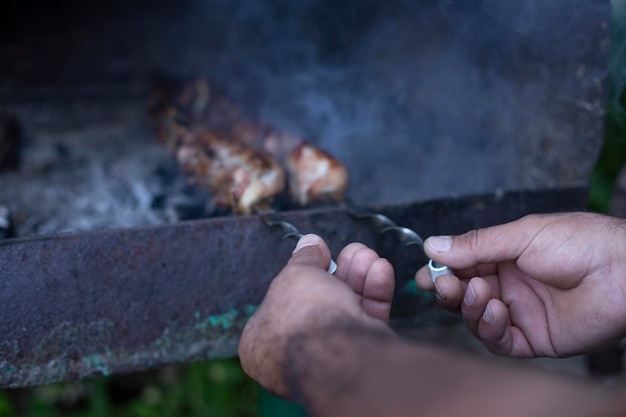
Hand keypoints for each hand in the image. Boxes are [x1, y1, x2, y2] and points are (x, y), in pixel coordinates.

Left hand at [238, 234, 394, 397]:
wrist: (337, 351)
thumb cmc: (302, 317)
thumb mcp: (296, 273)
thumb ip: (305, 257)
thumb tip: (309, 243)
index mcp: (262, 340)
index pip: (283, 300)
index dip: (302, 273)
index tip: (319, 254)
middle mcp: (294, 351)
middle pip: (321, 300)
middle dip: (341, 270)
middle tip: (353, 251)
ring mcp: (329, 355)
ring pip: (347, 308)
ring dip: (360, 277)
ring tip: (368, 255)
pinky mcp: (360, 356)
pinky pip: (367, 320)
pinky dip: (376, 294)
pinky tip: (381, 270)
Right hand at [416, 212, 625, 357]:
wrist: (624, 272)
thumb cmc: (579, 242)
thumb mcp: (522, 235)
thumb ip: (476, 245)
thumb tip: (432, 245)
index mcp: (504, 257)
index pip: (462, 267)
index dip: (441, 272)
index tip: (424, 275)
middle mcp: (508, 286)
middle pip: (463, 296)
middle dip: (450, 292)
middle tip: (446, 286)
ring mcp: (519, 313)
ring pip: (477, 319)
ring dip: (470, 309)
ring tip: (480, 293)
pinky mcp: (534, 339)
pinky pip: (500, 342)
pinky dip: (490, 330)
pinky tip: (497, 312)